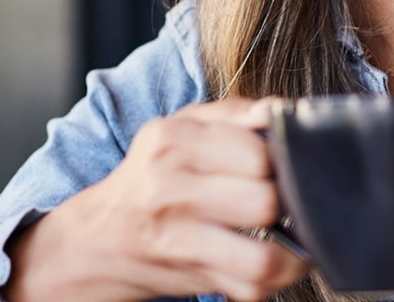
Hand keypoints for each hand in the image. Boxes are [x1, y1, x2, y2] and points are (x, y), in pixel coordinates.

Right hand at [2, 98, 309, 301]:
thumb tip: (280, 109)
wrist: (99, 238)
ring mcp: (177, 240)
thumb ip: (233, 113)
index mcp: (172, 141)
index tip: (283, 163)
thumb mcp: (180, 129)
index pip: (257, 152)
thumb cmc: (151, 176)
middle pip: (265, 202)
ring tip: (294, 233)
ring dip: (292, 250)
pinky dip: (276, 276)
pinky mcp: (190, 277)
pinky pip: (251, 287)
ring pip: (262, 257)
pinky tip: (276, 256)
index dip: (282, 159)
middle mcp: (169, 189)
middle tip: (290, 197)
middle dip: (289, 201)